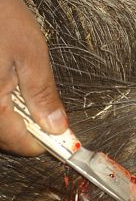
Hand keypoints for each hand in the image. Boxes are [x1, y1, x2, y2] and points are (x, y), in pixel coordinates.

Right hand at [0, 0, 67, 155]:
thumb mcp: (30, 55)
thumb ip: (44, 95)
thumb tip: (58, 126)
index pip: (24, 145)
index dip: (48, 142)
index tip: (64, 137)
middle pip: (10, 138)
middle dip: (35, 130)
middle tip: (51, 113)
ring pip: (1, 127)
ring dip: (22, 120)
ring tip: (31, 96)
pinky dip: (9, 109)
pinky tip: (16, 90)